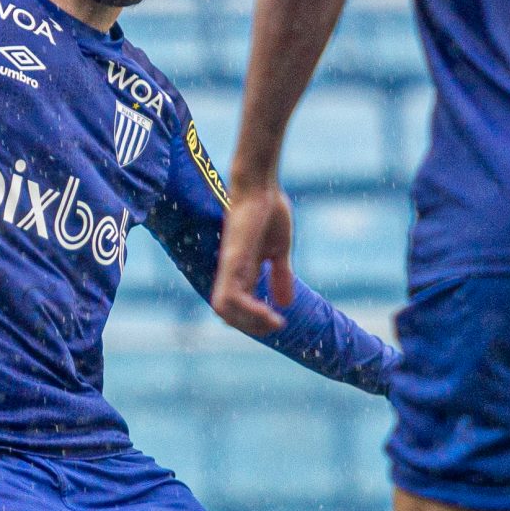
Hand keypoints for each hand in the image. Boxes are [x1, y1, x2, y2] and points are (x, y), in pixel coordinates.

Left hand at [211, 183, 297, 335]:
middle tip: (276, 325)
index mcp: (241, 270)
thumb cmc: (269, 209)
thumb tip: (286, 303)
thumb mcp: (279, 249)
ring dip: (248, 322)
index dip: (255, 320)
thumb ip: (280, 275)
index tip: (280, 322)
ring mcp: (230, 266)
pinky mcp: (233, 260)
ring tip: (273, 321)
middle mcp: (231, 272)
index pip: (238, 307)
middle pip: (227, 314)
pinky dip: (247, 309)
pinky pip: (229, 295)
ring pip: (223, 309)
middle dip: (251, 326)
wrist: (260, 184)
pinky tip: (269, 309)